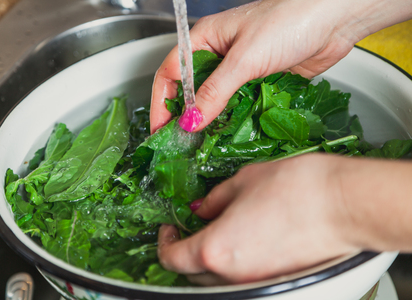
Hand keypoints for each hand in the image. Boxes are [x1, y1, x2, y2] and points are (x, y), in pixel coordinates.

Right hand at [150, 0, 411, 132]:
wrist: (336, 16)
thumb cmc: (290, 18)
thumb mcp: (245, 57)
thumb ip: (216, 91)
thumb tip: (192, 121)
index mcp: (206, 40)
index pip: (172, 74)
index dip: (163, 103)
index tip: (161, 130)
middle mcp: (220, 56)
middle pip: (192, 92)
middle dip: (186, 117)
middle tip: (182, 145)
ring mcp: (241, 72)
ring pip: (217, 102)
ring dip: (212, 123)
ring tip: (205, 147)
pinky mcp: (260, 83)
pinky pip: (240, 107)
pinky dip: (235, 121)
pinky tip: (233, 136)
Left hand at [158, 154, 360, 284]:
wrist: (345, 205)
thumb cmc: (298, 190)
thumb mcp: (243, 182)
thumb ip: (215, 200)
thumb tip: (202, 208)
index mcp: (215, 250)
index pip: (172, 257)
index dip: (164, 241)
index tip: (169, 226)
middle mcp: (232, 275)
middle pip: (191, 272)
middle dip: (185, 250)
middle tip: (190, 227)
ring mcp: (256, 282)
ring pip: (215, 279)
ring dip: (208, 259)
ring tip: (217, 231)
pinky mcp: (276, 281)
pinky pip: (241, 277)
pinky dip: (232, 263)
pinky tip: (242, 240)